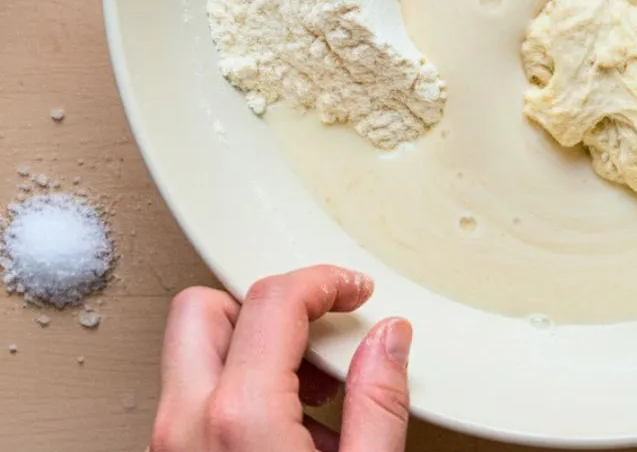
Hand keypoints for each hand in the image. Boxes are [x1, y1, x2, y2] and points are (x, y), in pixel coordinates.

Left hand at [150, 265, 411, 451]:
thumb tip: (389, 339)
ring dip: (249, 349)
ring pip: (191, 353)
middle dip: (266, 305)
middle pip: (204, 309)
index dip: (325, 281)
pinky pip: (190, 400)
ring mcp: (168, 448)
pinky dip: (233, 391)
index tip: (354, 292)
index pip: (274, 299)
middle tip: (316, 327)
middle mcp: (186, 427)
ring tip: (309, 390)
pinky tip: (285, 428)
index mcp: (239, 419)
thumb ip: (378, 404)